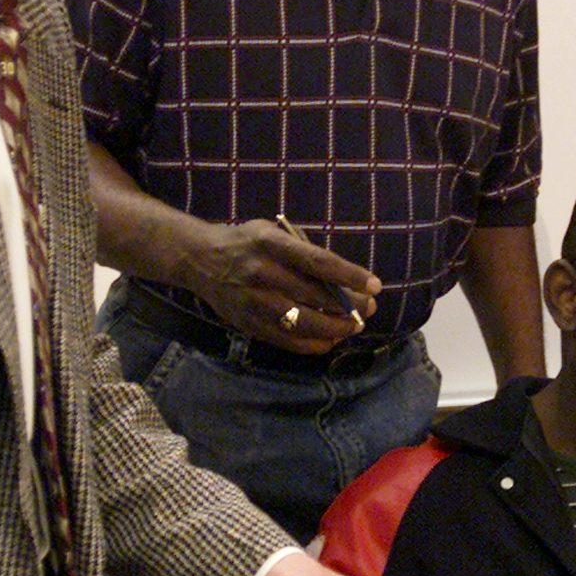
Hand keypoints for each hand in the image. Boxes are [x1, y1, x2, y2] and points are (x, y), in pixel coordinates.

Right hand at [189, 219, 378, 353]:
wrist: (200, 260)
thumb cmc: (246, 242)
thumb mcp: (272, 232)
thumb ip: (303, 251)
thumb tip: (344, 279)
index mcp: (271, 244)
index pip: (319, 263)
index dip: (350, 276)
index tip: (375, 285)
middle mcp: (263, 274)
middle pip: (316, 297)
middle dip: (350, 306)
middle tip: (369, 309)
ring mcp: (255, 303)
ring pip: (305, 323)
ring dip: (336, 329)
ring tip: (354, 326)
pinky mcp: (250, 325)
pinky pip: (289, 341)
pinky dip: (314, 344)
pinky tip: (330, 340)